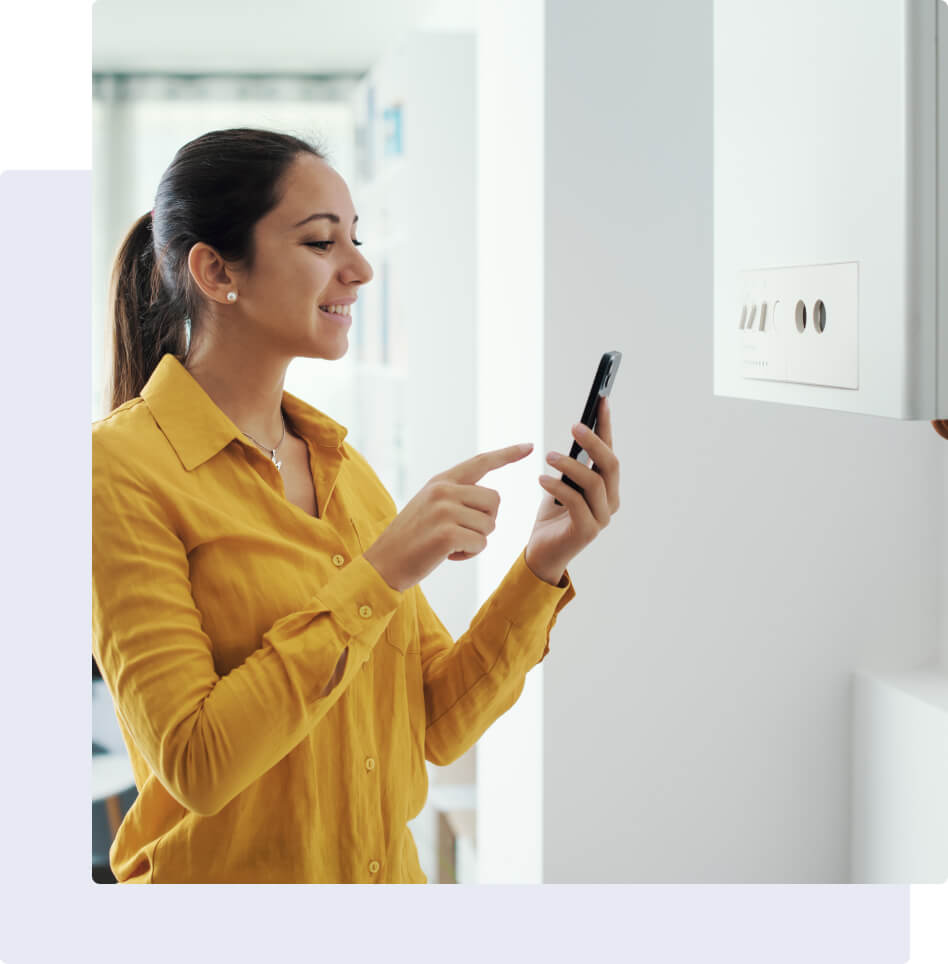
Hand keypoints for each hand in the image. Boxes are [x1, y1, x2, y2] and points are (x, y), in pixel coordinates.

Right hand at [362, 442, 533, 592]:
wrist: (383, 563)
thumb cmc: (411, 540)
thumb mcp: (430, 507)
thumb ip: (456, 496)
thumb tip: (492, 500)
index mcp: (440, 481)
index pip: (481, 462)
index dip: (507, 454)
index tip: (530, 446)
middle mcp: (443, 490)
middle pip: (494, 501)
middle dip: (486, 522)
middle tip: (461, 533)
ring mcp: (444, 510)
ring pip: (489, 525)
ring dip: (476, 540)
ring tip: (449, 545)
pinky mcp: (447, 533)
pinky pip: (481, 543)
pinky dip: (469, 554)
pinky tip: (447, 555)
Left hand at [526, 395, 619, 583]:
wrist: (541, 554)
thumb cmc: (552, 517)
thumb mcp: (561, 485)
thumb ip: (571, 465)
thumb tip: (575, 432)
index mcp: (607, 489)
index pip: (609, 451)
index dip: (606, 426)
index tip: (601, 399)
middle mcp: (610, 502)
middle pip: (610, 465)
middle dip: (594, 442)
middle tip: (575, 426)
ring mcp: (601, 518)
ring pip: (594, 482)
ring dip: (570, 465)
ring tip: (548, 456)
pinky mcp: (587, 530)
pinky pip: (575, 501)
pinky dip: (557, 487)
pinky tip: (541, 479)